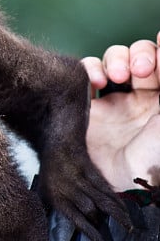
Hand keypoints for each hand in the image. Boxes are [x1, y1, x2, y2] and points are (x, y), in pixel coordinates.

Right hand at [82, 33, 159, 192]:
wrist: (123, 186)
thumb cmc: (155, 158)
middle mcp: (142, 96)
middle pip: (138, 55)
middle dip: (139, 53)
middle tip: (139, 69)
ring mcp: (115, 100)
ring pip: (114, 59)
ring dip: (116, 58)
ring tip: (117, 75)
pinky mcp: (89, 107)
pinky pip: (87, 74)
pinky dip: (90, 69)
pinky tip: (95, 83)